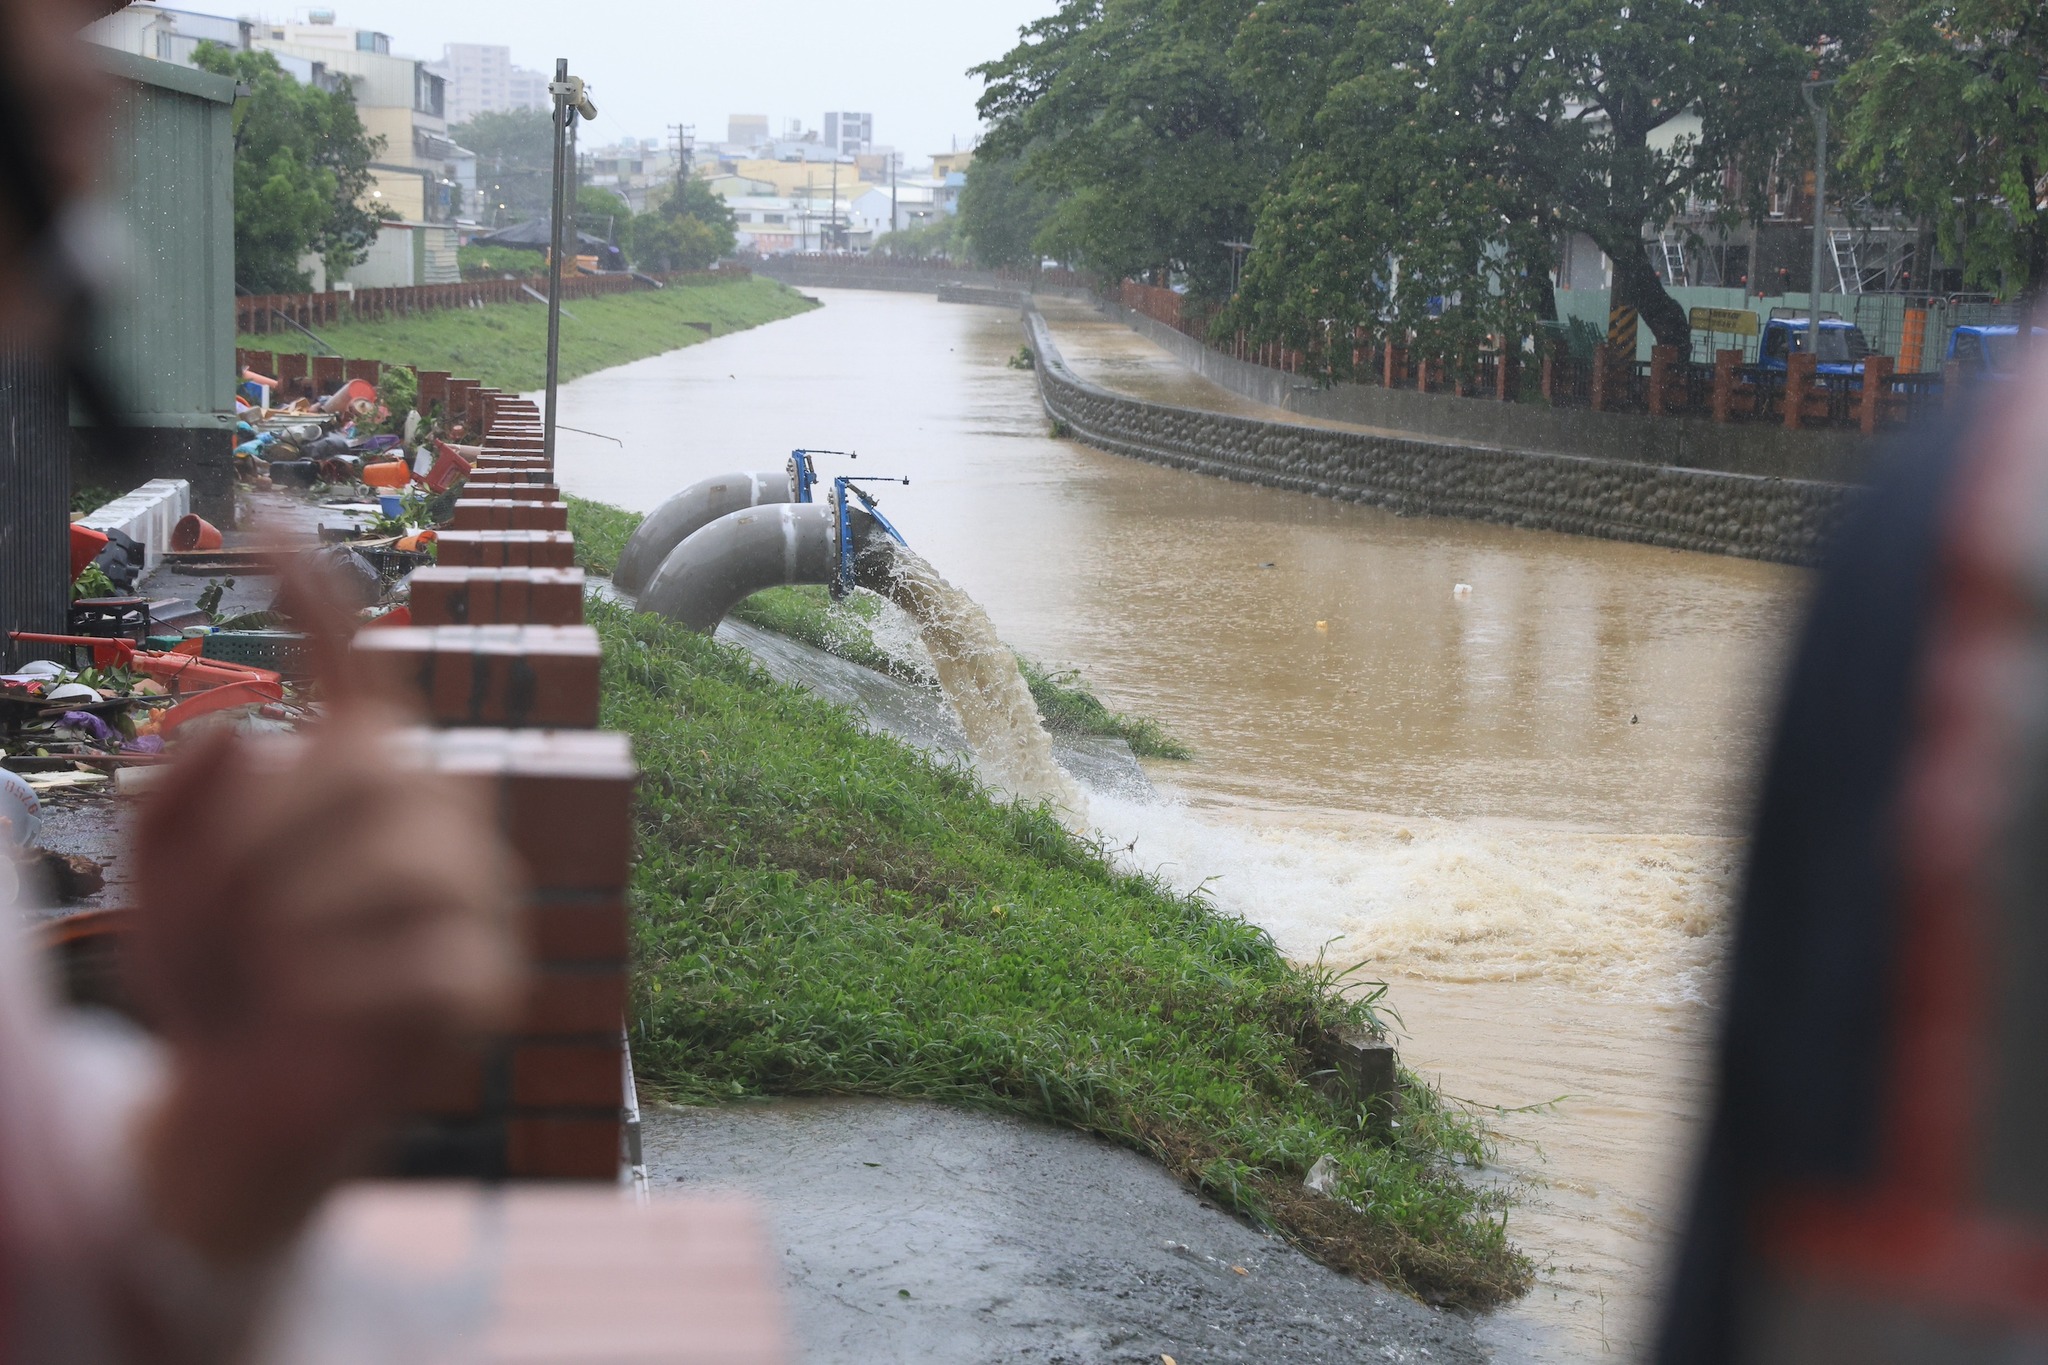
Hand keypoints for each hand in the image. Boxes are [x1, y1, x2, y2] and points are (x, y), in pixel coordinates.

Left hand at [127, 567, 524, 1265]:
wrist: (246, 1107)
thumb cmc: (212, 977)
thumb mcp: (159, 887)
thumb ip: (173, 806)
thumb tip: (240, 731)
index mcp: (356, 773)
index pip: (346, 661)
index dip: (312, 588)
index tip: (266, 510)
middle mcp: (431, 813)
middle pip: (361, 777)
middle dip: (257, 854)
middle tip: (218, 928)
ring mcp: (475, 894)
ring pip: (402, 868)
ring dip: (298, 926)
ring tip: (263, 975)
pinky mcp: (491, 980)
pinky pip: (426, 963)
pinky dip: (343, 991)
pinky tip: (307, 1012)